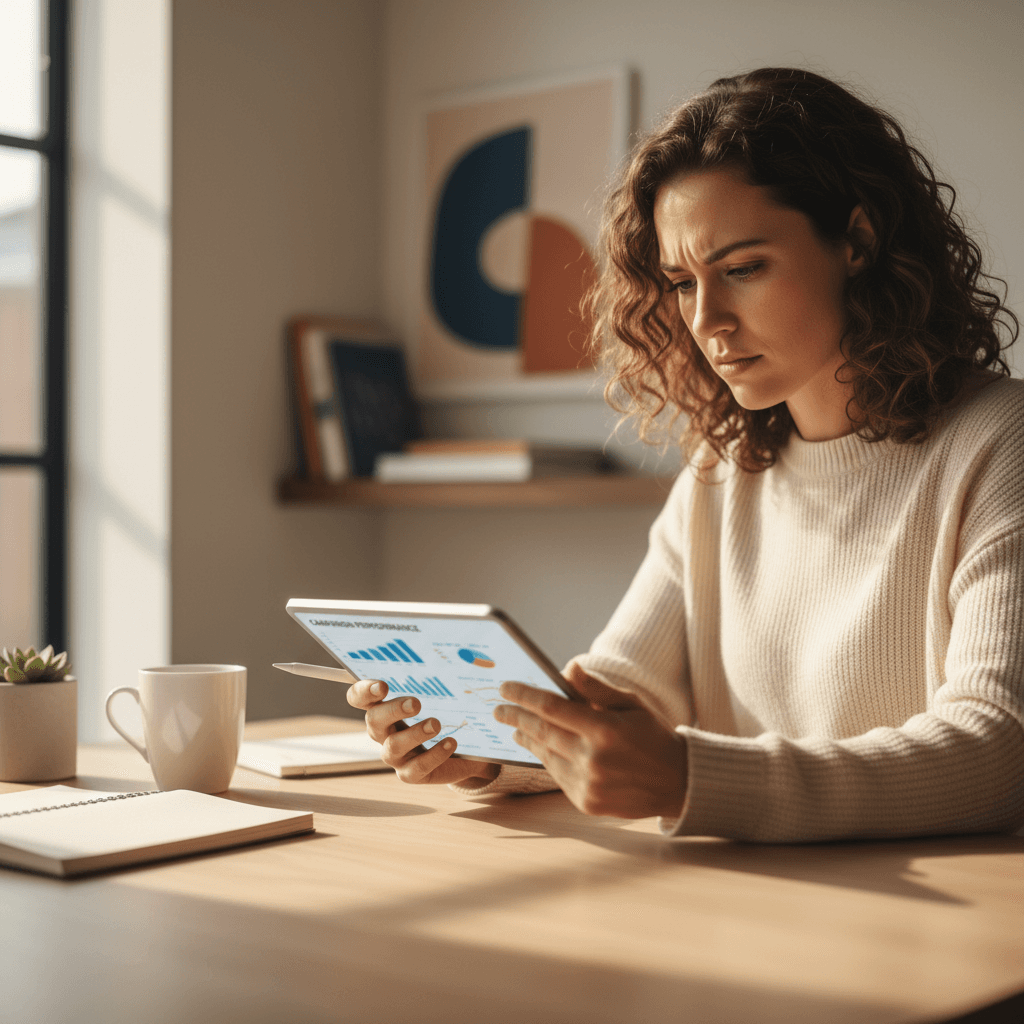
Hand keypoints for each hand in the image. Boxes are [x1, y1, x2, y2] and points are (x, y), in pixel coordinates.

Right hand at [347, 678, 498, 786]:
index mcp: (384, 707)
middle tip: (416, 702)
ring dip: (414, 734)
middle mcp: (384, 731)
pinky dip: (433, 755)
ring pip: (392, 747)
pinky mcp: (412, 774)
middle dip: (392, 710)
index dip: (364, 691)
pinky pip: (416, 768)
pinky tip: (450, 743)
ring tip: (436, 723)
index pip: (359, 697)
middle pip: (373, 721)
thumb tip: (453, 657)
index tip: (382, 685)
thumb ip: (439, 678)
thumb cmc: (449, 713)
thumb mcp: (444, 693)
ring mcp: (396, 755)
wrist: (468, 750)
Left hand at [493, 663, 686, 818]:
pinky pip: (556, 775)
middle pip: (541, 731)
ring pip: (545, 755)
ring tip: (515, 727)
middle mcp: (593, 759)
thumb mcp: (630, 704)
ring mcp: (588, 784)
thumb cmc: (652, 735)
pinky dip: (545, 758)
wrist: (677, 782)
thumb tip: (566, 669)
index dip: (524, 695)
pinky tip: (540, 747)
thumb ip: (595, 688)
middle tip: (499, 708)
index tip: (506, 687)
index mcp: (605, 730)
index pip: (551, 707)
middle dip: (515, 717)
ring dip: (527, 738)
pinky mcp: (586, 802)